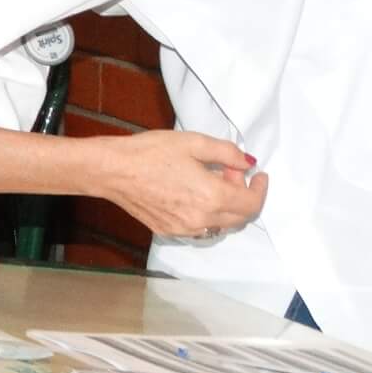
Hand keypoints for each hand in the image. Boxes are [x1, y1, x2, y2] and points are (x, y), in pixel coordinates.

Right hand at [96, 131, 266, 238]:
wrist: (111, 170)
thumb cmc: (149, 152)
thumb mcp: (192, 141)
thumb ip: (226, 152)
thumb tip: (245, 163)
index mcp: (212, 196)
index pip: (252, 203)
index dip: (260, 189)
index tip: (258, 175)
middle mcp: (202, 219)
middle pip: (239, 218)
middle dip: (242, 195)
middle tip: (230, 172)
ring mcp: (184, 229)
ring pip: (220, 224)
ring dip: (224, 206)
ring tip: (210, 182)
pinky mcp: (168, 231)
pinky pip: (199, 227)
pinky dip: (206, 213)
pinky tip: (191, 194)